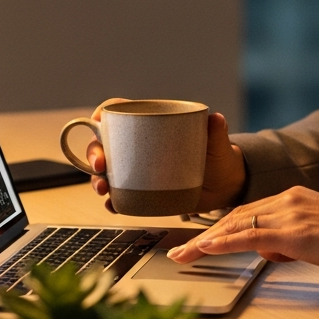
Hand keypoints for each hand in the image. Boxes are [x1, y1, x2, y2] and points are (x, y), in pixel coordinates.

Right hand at [85, 101, 246, 213]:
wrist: (224, 186)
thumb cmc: (218, 156)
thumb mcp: (217, 143)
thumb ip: (216, 131)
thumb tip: (216, 119)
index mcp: (152, 126)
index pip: (120, 113)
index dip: (104, 113)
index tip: (97, 120)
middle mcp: (139, 148)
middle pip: (105, 144)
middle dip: (94, 153)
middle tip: (100, 165)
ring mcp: (138, 170)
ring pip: (107, 172)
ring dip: (97, 179)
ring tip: (103, 188)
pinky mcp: (142, 193)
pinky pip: (120, 196)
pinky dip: (112, 201)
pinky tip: (112, 205)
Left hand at [166, 186, 318, 275]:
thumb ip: (292, 240)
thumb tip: (271, 251)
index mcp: (295, 198)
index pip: (248, 212)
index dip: (221, 227)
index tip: (202, 239)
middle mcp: (289, 199)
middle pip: (235, 215)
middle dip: (205, 234)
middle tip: (181, 251)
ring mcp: (290, 213)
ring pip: (236, 223)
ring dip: (206, 240)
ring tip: (183, 255)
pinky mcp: (295, 231)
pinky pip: (249, 235)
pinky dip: (224, 242)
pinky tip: (206, 249)